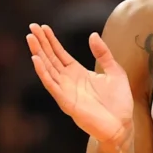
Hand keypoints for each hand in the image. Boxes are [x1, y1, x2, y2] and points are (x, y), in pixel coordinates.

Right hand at [26, 24, 132, 143]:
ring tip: (30, 38)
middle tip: (31, 27)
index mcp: (78, 73)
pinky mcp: (66, 102)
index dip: (51, 40)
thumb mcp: (115, 71)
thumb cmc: (119, 101)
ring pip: (47, 69)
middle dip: (41, 43)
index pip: (60, 53)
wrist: (122, 125)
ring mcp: (66, 91)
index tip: (42, 27)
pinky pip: (51, 85)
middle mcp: (69, 81)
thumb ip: (103, 53)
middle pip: (51, 58)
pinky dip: (43, 72)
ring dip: (38, 53)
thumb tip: (93, 35)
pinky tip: (36, 59)